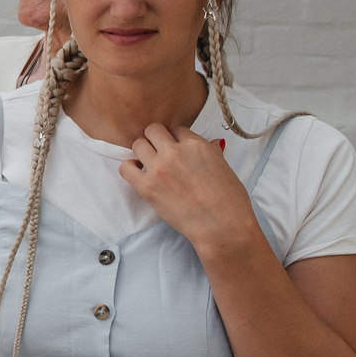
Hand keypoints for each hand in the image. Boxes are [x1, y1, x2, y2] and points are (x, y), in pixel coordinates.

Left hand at [120, 122, 259, 260]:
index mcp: (197, 145)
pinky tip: (139, 175)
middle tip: (160, 153)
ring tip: (149, 164)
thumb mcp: (225, 168)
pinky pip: (126, 167)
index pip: (177, 130)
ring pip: (138, 144)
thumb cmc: (229, 201)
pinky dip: (130, 168)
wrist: (222, 226)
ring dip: (142, 152)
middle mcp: (176, 152)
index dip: (176, 139)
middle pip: (153, 130)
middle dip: (156, 140)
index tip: (177, 150)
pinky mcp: (147, 186)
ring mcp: (159, 168)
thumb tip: (214, 143)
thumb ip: (213, 153)